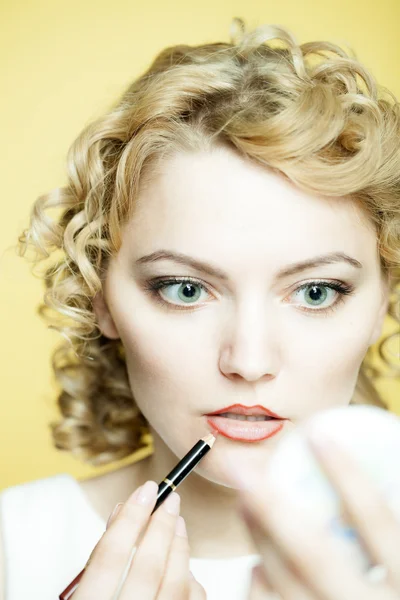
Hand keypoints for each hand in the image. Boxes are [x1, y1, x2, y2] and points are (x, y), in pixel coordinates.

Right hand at [74, 480, 205, 599]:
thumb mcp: (83, 597)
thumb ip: (101, 564)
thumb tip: (124, 512)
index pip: (108, 558)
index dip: (130, 519)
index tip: (146, 490)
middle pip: (149, 568)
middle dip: (162, 527)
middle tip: (170, 498)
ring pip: (178, 587)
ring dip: (180, 549)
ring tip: (178, 524)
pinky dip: (190, 584)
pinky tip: (185, 569)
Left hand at [230, 433, 399, 599]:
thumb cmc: (398, 593)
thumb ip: (391, 527)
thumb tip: (380, 468)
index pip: (376, 520)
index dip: (347, 475)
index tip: (318, 435)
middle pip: (313, 554)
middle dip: (272, 506)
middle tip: (243, 467)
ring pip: (284, 582)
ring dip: (258, 539)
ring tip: (244, 502)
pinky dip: (261, 584)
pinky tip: (257, 564)